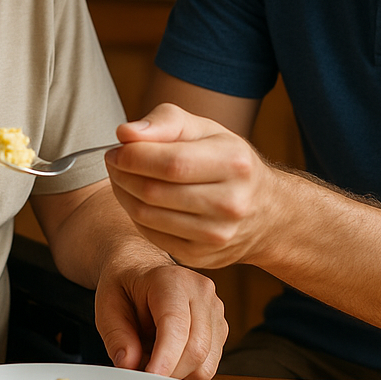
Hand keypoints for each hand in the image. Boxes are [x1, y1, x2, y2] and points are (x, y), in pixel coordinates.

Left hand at [94, 256, 227, 379]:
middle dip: (167, 373)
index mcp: (172, 280)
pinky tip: (167, 356)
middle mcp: (201, 292)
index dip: (165, 359)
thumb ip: (117, 337)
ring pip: (206, 364)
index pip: (176, 326)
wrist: (141, 268)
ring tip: (152, 358)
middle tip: (140, 374)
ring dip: (177, 374)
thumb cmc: (125, 285)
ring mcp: (215, 310)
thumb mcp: (107, 306)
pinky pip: (208, 365)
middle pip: (196, 350)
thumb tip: (129, 366)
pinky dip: (187, 372)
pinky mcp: (220, 328)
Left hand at [106, 102, 272, 269]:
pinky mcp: (202, 257)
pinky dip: (134, 215)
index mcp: (234, 163)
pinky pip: (151, 234)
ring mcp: (217, 235)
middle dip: (122, 174)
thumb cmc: (227, 159)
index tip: (116, 148)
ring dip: (122, 194)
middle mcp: (231, 203)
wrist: (268, 211)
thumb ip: (165, 122)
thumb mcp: (206, 129)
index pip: (170, 162)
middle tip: (112, 161)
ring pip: (147, 216)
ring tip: (121, 177)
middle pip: (154, 191)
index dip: (133, 156)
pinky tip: (136, 198)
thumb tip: (125, 132)